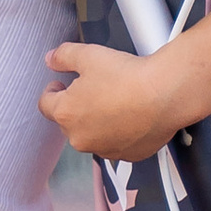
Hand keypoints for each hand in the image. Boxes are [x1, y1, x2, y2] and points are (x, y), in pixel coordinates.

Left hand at [40, 42, 186, 161]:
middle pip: (69, 121)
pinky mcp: (127, 155)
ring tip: (115, 99)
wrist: (165, 96)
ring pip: (92, 134)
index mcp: (66, 114)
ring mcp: (105, 150)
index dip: (52, 90)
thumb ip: (63, 56)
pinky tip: (130, 114)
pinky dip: (119, 131)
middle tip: (93, 87)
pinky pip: (116, 143)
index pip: (45, 104)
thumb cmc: (129, 78)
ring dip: (97, 121)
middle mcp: (81, 138)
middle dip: (76, 105)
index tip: (60, 83)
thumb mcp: (89, 55)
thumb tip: (51, 59)